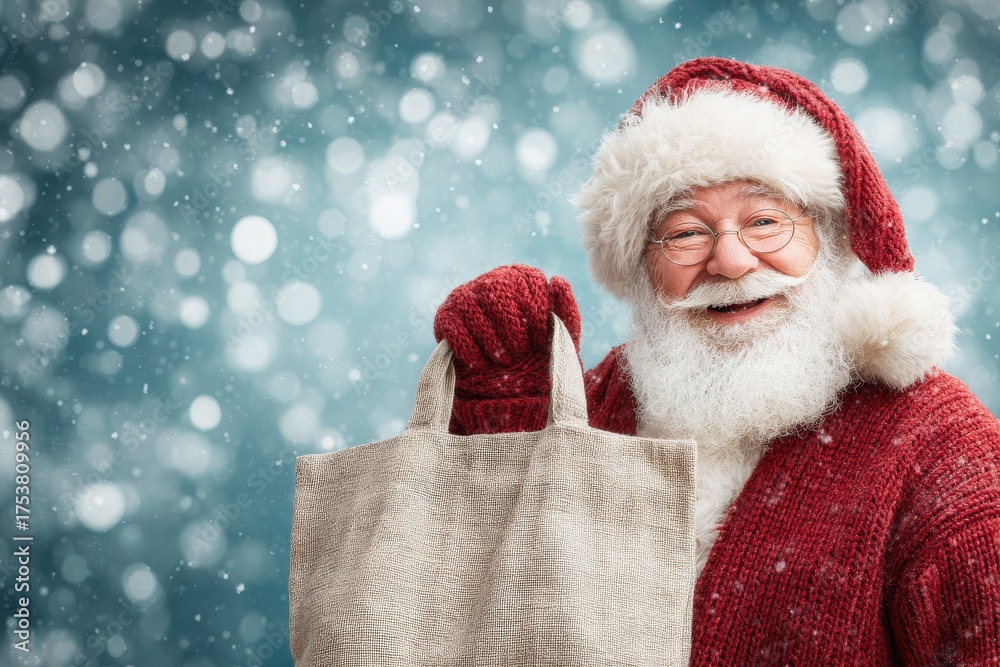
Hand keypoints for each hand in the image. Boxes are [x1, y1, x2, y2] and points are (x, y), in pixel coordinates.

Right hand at [433, 264, 580, 396]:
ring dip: (491, 341)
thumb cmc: (539, 358)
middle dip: (510, 326)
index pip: (528, 281)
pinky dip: (470, 350)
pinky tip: (482, 363)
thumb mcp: (559, 339)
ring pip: (471, 308)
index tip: (538, 340)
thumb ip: (565, 311)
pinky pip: (454, 328)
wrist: (506, 391)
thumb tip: (557, 280)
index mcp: (522, 280)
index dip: (535, 313)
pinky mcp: (445, 317)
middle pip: (496, 290)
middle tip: (520, 352)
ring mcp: (465, 297)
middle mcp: (491, 280)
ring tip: (503, 360)